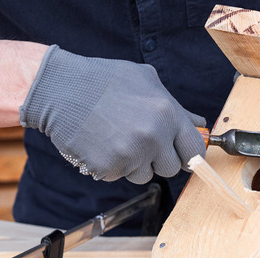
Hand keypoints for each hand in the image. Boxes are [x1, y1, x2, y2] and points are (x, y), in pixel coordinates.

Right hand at [20, 46, 205, 183]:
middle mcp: (153, 136)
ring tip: (115, 138)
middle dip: (158, 159)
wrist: (60, 89)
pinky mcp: (109, 168)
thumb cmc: (103, 81)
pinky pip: (119, 176)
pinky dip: (111, 165)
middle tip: (139, 141)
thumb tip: (199, 124)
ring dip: (134, 164)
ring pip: (144, 175)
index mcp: (167, 113)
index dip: (188, 154)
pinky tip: (100, 144)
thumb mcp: (146, 81)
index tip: (181, 155)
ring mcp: (131, 155)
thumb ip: (176, 107)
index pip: (195, 150)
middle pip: (171, 168)